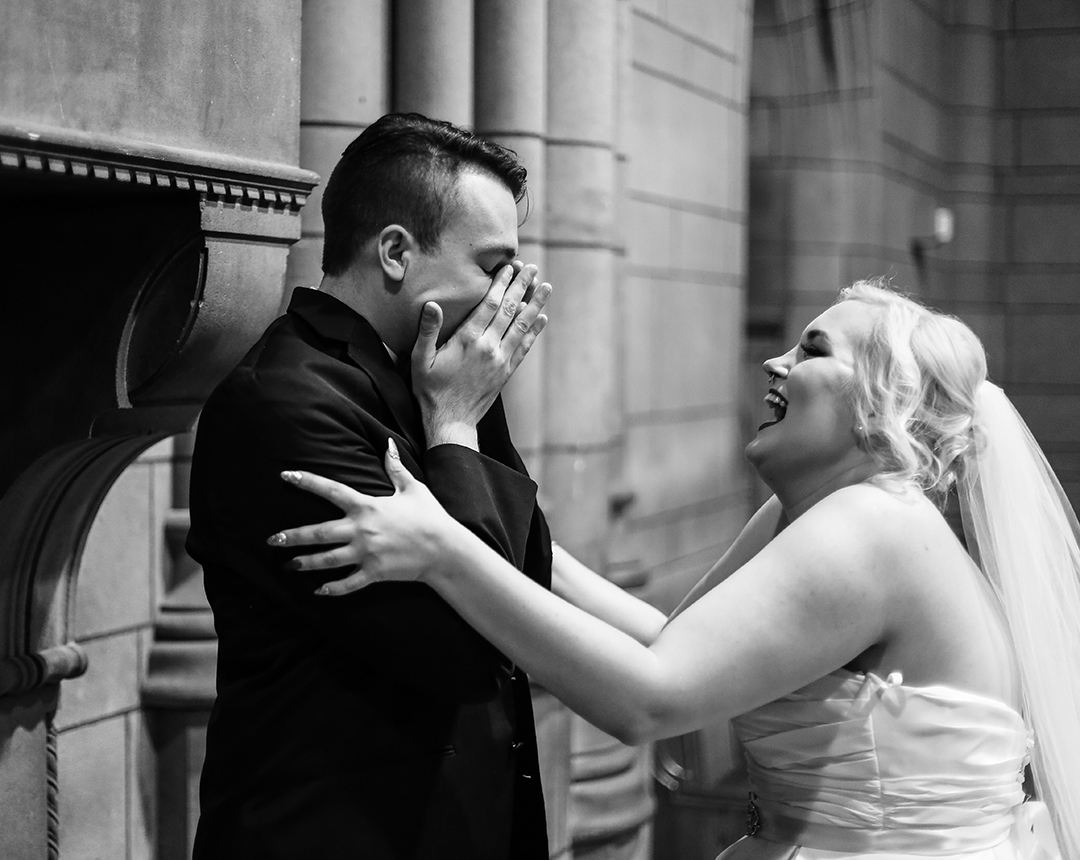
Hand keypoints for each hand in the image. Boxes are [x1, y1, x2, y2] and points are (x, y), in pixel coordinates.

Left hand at [268, 440, 460, 595]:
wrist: (445, 549)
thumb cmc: (430, 516)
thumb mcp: (413, 488)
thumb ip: (395, 468)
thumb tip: (387, 444)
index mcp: (367, 506)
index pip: (330, 490)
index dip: (306, 481)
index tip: (285, 476)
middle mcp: (362, 529)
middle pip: (319, 533)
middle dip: (293, 536)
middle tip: (272, 540)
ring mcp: (366, 553)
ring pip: (328, 560)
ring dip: (305, 563)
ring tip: (288, 565)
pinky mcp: (374, 572)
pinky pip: (348, 583)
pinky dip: (332, 589)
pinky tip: (318, 590)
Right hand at [413, 263, 550, 449]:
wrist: (451, 422)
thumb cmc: (431, 390)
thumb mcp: (420, 359)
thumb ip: (427, 331)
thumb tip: (431, 304)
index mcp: (468, 340)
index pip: (489, 304)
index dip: (501, 284)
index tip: (510, 267)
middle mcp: (489, 347)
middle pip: (510, 310)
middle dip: (522, 287)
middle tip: (533, 268)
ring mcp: (501, 360)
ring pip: (522, 326)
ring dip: (535, 305)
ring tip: (546, 287)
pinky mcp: (507, 372)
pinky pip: (524, 347)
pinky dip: (534, 331)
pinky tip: (542, 318)